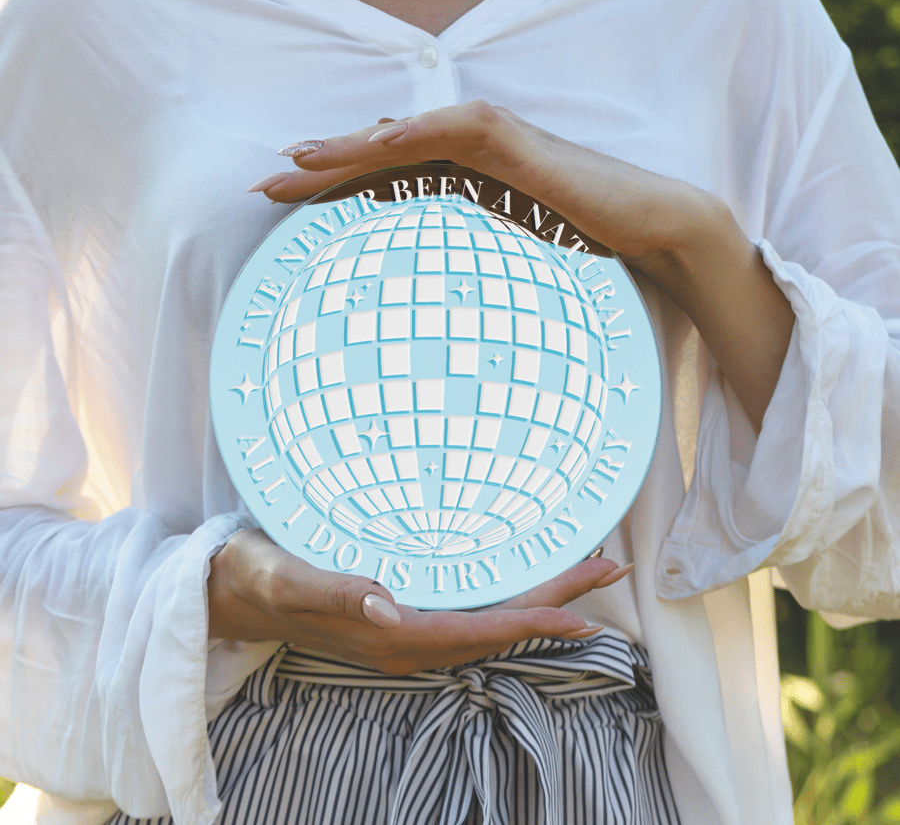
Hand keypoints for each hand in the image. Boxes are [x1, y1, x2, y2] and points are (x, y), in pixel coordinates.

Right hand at [208, 528, 631, 675]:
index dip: (532, 625)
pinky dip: (503, 599)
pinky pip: (465, 613)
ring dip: (535, 601)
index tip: (584, 616)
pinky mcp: (396, 617)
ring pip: (486, 622)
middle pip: (496, 628)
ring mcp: (403, 631)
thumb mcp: (286, 577)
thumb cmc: (258, 579)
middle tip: (608, 569)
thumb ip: (333, 591)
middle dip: (554, 604)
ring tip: (581, 574)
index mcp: (389, 635)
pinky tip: (516, 582)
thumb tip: (388, 605)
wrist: (232, 593)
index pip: (476, 633)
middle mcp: (406, 640)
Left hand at [252, 104, 710, 279]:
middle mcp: (470, 158)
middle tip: (265, 185)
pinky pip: (465, 132)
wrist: (650, 226)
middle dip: (322, 167)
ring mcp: (497, 146)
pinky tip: (381, 143)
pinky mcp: (524, 146)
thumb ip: (467, 264)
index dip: (331, 189)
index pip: (383, 180)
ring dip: (355, 145)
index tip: (281, 209)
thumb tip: (429, 305)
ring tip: (300, 158)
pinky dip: (422, 134)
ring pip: (411, 137)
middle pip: (382, 155)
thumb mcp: (509, 262)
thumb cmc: (582, 247)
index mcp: (461, 184)